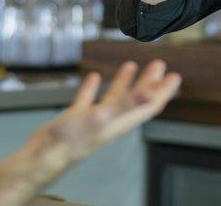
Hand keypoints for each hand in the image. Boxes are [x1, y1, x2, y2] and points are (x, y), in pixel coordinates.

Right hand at [32, 60, 180, 165]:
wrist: (45, 155)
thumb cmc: (73, 140)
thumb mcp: (102, 116)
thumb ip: (127, 104)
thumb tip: (151, 92)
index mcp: (122, 121)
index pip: (150, 104)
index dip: (164, 91)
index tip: (175, 76)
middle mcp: (112, 120)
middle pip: (137, 99)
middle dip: (149, 82)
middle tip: (158, 65)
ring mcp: (95, 119)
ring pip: (115, 98)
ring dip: (125, 82)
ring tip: (131, 65)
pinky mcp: (78, 117)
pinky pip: (89, 99)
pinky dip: (93, 88)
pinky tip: (93, 77)